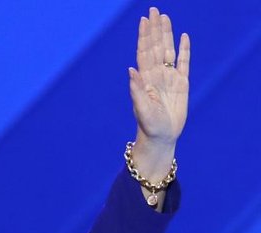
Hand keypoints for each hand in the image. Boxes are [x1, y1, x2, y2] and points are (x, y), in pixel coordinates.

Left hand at [128, 7, 189, 179]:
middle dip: (155, 29)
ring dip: (167, 34)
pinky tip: (184, 37)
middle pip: (156, 46)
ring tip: (165, 18)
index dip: (144, 36)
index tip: (144, 20)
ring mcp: (169, 78)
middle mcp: (156, 75)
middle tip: (154, 10)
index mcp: (145, 79)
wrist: (161, 137)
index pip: (144, 52)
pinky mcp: (182, 84)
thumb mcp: (142, 109)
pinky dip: (184, 50)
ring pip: (168, 50)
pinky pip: (184, 63)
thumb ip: (136, 90)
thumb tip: (131, 69)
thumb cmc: (148, 126)